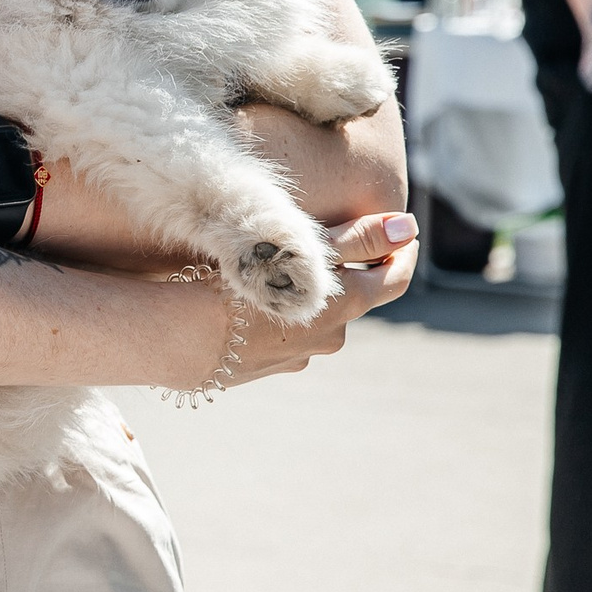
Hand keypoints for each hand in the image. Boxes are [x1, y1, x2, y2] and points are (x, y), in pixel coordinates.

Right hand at [214, 212, 417, 386]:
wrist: (183, 338)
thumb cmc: (241, 284)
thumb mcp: (302, 251)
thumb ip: (358, 239)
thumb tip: (409, 225)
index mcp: (344, 306)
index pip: (392, 280)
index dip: (399, 253)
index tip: (399, 232)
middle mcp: (330, 335)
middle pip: (350, 296)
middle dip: (346, 271)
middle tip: (335, 240)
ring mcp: (299, 354)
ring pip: (314, 314)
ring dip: (307, 292)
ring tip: (280, 265)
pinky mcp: (267, 365)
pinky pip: (283, 333)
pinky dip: (278, 313)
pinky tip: (249, 297)